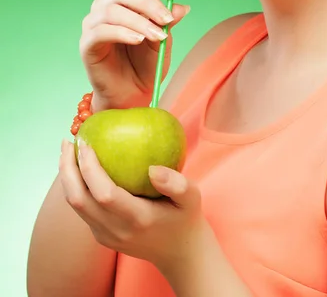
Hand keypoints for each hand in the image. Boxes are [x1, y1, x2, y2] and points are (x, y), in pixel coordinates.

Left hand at [59, 139, 203, 271]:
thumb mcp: (192, 198)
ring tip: (68, 150)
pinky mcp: (101, 235)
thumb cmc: (185, 218)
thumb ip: (177, 184)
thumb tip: (152, 168)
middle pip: (78, 200)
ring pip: (75, 205)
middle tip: (69, 141)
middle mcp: (116, 230)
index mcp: (137, 219)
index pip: (104, 194)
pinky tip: (81, 166)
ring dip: (67, 176)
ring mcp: (105, 235)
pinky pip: (81, 208)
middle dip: (67, 169)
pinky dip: (75, 185)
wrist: (179, 252)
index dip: (90, 168)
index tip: (87, 144)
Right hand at [79, 0, 189, 109]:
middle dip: (150, 4)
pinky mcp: (87, 43)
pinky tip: (138, 40)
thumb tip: (182, 6)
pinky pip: (101, 31)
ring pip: (113, 10)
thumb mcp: (162, 40)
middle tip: (167, 20)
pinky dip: (122, 32)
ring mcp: (94, 24)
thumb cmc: (146, 65)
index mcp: (126, 0)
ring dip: (139, 21)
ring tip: (156, 36)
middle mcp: (106, 6)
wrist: (132, 94)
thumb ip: (167, 22)